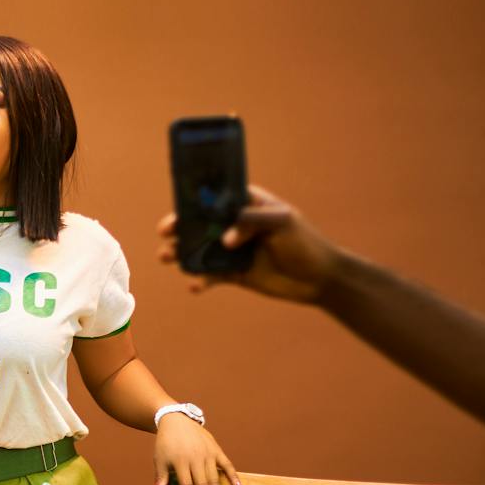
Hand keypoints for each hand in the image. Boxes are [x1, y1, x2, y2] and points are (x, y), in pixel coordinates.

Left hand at [153, 415, 240, 484]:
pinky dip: (235, 479)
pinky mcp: (217, 450)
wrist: (176, 419)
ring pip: (215, 480)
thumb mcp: (159, 460)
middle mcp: (196, 458)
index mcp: (180, 462)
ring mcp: (208, 454)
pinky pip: (228, 466)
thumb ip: (160, 479)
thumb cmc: (165, 443)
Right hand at [157, 184, 340, 302]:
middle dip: (180, 228)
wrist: (318, 278)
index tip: (177, 206)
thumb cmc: (304, 242)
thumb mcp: (282, 223)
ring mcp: (233, 251)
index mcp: (246, 205)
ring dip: (182, 254)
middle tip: (166, 233)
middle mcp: (236, 226)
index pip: (216, 198)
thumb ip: (252, 223)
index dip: (194, 201)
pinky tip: (195, 286)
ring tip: (168, 257)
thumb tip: (225, 240)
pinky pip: (211, 276)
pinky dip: (200, 281)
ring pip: (201, 250)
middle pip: (201, 224)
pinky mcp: (234, 274)